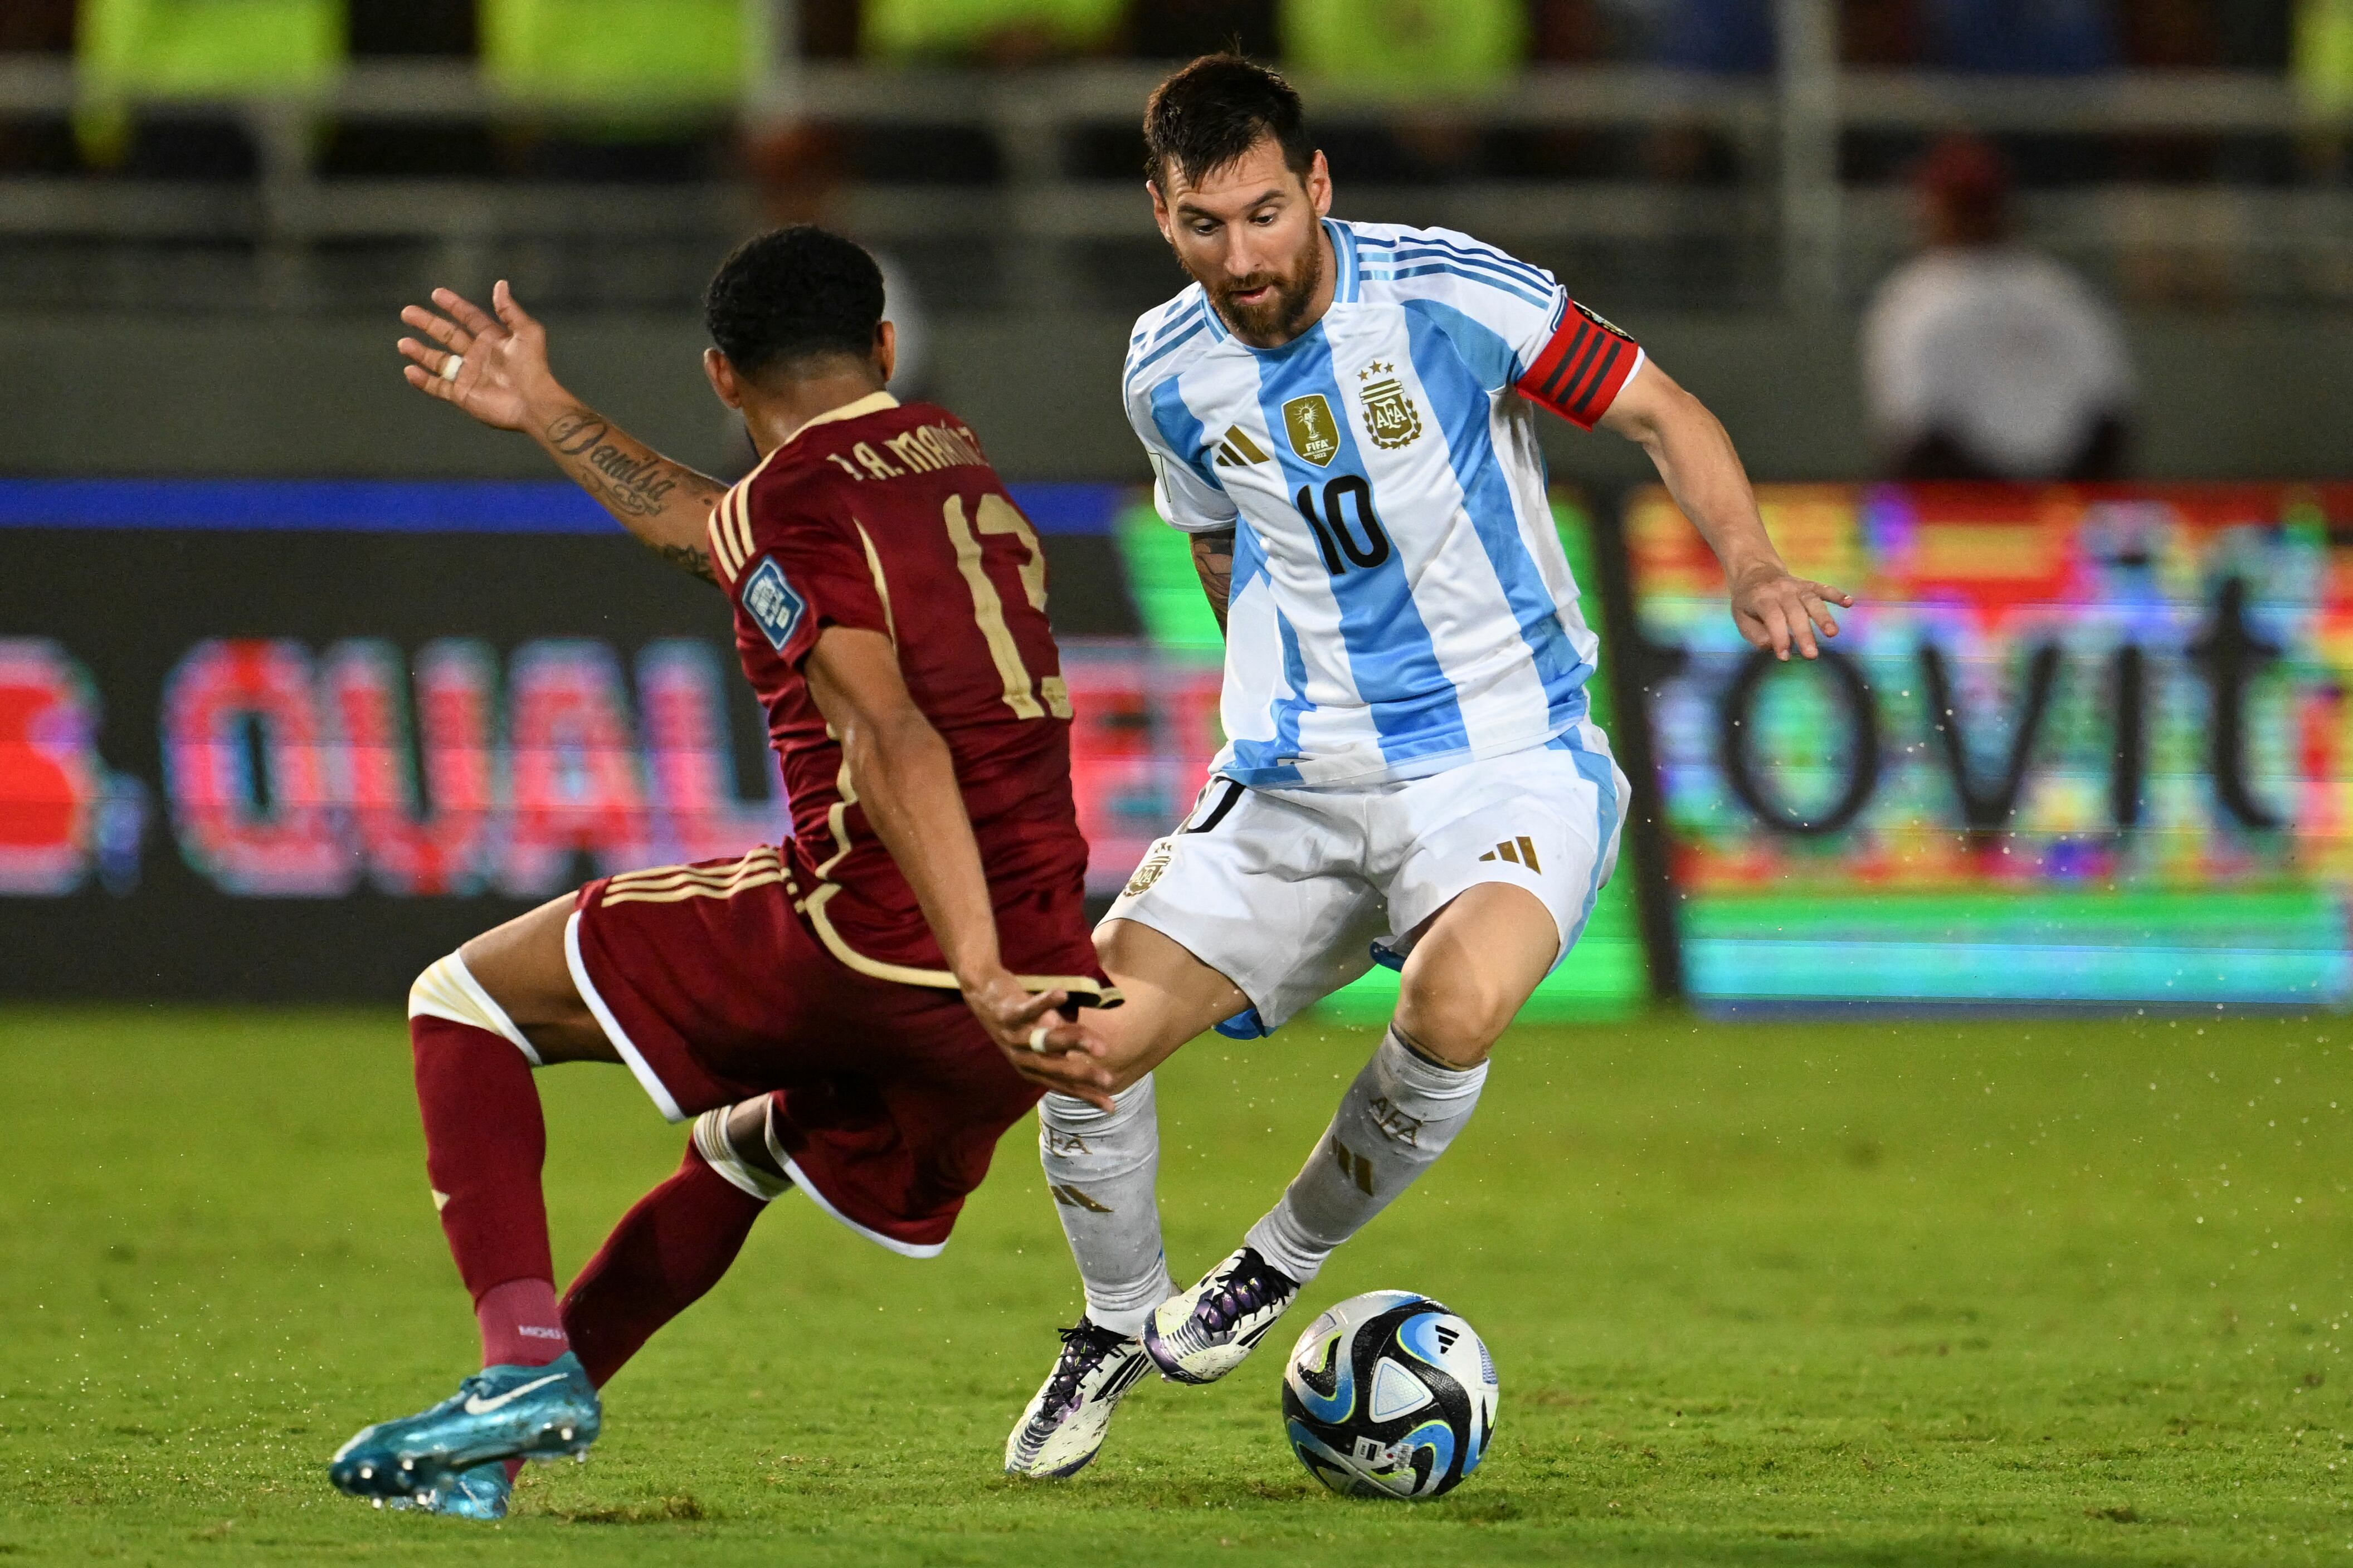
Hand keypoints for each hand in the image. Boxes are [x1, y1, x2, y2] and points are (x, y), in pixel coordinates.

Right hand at [397, 281, 562, 432]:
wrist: (534, 403)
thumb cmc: (534, 368)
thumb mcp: (528, 333)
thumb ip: (510, 310)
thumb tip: (500, 284)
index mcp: (493, 339)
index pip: (469, 317)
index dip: (454, 305)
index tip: (436, 294)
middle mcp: (478, 355)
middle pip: (447, 335)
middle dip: (427, 323)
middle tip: (407, 312)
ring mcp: (469, 375)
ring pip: (438, 361)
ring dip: (420, 352)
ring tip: (403, 344)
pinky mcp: (463, 395)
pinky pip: (438, 387)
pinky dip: (423, 381)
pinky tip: (410, 370)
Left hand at [961, 967, 1116, 1110]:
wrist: (982, 994)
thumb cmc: (1020, 1018)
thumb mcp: (1041, 1038)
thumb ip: (1063, 1045)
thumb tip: (1089, 1048)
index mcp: (1031, 1069)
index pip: (1063, 1086)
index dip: (1086, 1095)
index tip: (1111, 1106)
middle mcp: (1021, 1058)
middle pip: (1056, 1069)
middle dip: (1084, 1075)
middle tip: (1109, 1080)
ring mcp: (1013, 1037)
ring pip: (1047, 1042)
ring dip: (1074, 1042)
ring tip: (1100, 1046)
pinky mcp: (1007, 1014)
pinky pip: (1028, 1010)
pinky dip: (1045, 1003)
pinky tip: (1063, 995)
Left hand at [1729, 562, 1853, 660]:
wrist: (1755, 572)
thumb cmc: (1748, 602)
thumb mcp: (1741, 618)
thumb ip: (1755, 634)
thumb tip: (1772, 646)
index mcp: (1761, 598)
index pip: (1773, 617)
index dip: (1779, 637)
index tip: (1784, 656)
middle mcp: (1781, 590)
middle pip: (1795, 612)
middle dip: (1804, 634)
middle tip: (1812, 655)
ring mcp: (1796, 586)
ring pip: (1812, 600)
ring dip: (1823, 617)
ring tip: (1833, 633)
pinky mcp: (1808, 585)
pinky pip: (1823, 588)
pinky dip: (1837, 594)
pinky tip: (1849, 602)